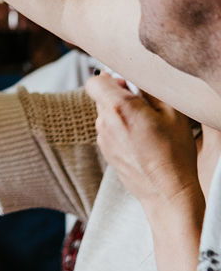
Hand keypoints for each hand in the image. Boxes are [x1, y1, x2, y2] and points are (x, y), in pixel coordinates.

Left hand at [88, 70, 201, 214]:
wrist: (167, 192)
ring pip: (106, 115)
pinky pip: (110, 132)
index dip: (111, 78)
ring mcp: (102, 139)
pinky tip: (142, 143)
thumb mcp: (173, 113)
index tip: (128, 84)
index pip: (95, 81)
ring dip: (121, 115)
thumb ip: (149, 90)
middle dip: (119, 97)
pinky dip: (122, 131)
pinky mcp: (105, 152)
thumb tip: (134, 78)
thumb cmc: (174, 152)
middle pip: (101, 97)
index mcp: (119, 107)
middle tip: (145, 108)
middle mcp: (104, 122)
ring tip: (148, 129)